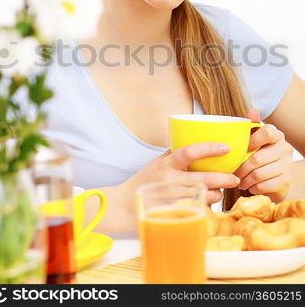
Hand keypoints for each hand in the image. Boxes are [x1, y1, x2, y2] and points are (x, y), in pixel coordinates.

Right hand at [125, 142, 239, 205]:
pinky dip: (204, 206)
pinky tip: (205, 204)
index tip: (225, 148)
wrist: (123, 205)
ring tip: (218, 192)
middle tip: (234, 178)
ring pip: (204, 196)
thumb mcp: (156, 163)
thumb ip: (173, 155)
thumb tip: (193, 142)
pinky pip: (196, 210)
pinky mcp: (172, 214)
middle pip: (203, 178)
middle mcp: (168, 180)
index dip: (209, 149)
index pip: (189, 152)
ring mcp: (171, 198)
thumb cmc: (142, 182)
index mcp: (166, 164)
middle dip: (223, 178)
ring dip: (215, 194)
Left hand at [234, 109, 293, 202]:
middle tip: (233, 173)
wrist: (276, 176)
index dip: (251, 141)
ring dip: (245, 180)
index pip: (267, 132)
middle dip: (241, 168)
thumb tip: (252, 110)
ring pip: (259, 174)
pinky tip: (250, 186)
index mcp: (276, 135)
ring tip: (239, 181)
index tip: (240, 150)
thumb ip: (251, 125)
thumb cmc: (260, 154)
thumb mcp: (254, 139)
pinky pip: (264, 186)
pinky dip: (253, 188)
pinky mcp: (286, 181)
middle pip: (257, 158)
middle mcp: (285, 148)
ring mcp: (287, 165)